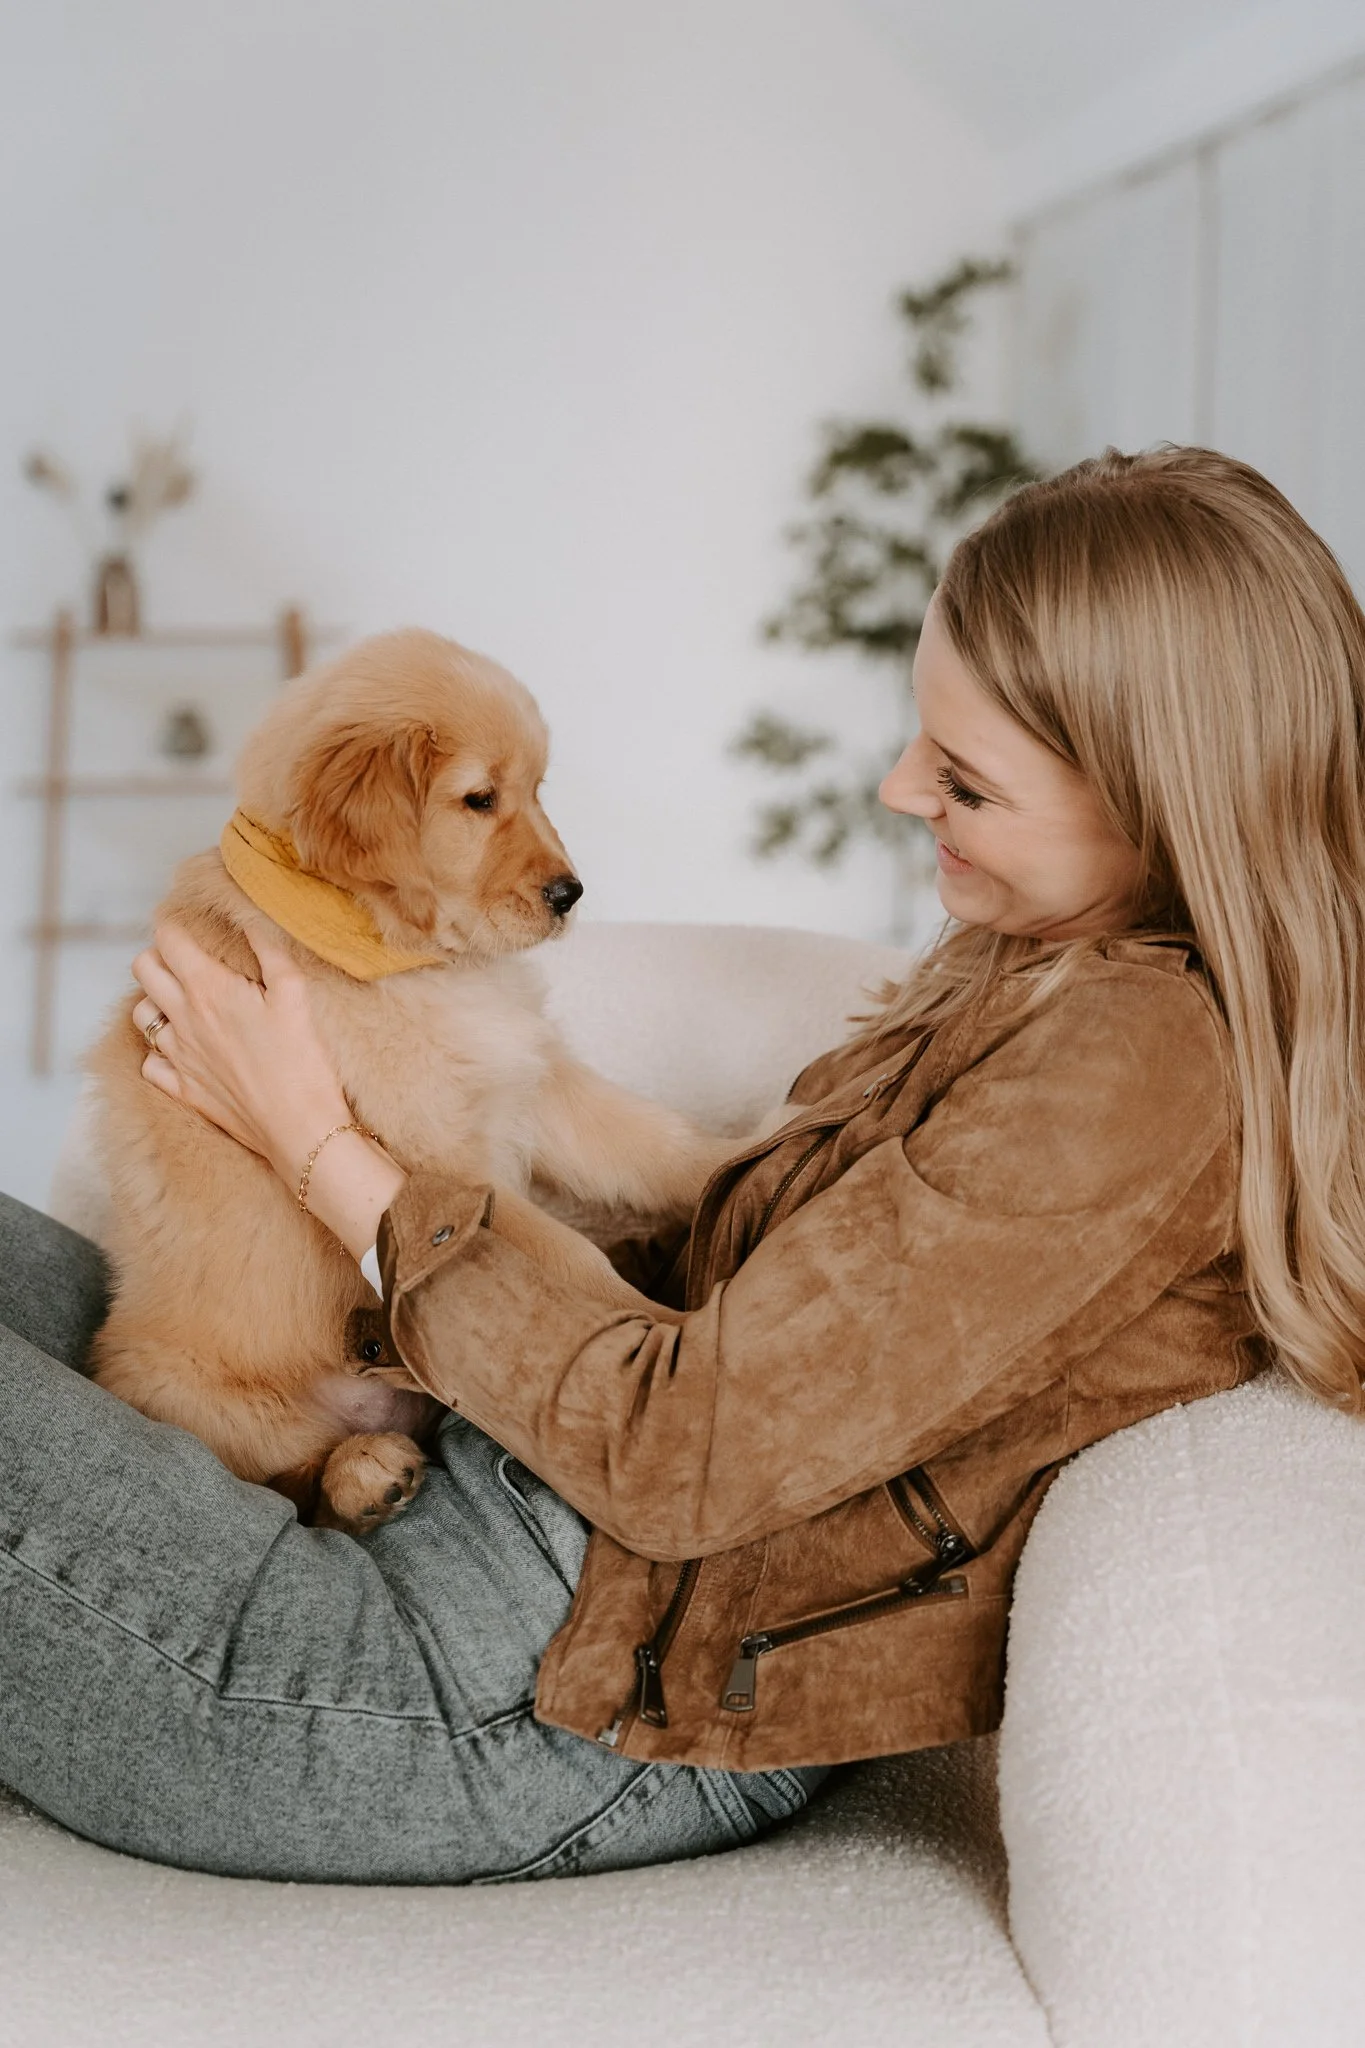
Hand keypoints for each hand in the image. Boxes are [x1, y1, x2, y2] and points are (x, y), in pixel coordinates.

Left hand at [132, 921, 351, 1186]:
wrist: (299, 1127)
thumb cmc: (302, 1060)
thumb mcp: (296, 993)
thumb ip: (270, 952)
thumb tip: (250, 922)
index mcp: (208, 989)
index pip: (167, 940)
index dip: (173, 925)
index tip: (187, 925)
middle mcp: (183, 1018)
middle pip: (143, 970)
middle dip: (158, 956)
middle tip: (185, 960)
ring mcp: (178, 1056)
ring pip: (141, 1015)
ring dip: (155, 1001)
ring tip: (182, 1002)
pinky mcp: (182, 1088)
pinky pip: (151, 1063)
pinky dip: (160, 1052)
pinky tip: (183, 1049)